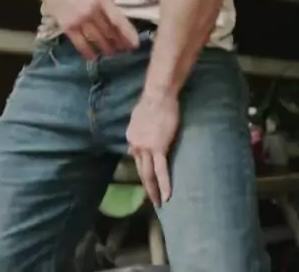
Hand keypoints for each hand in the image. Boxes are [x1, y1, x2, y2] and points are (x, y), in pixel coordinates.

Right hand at [40, 0, 139, 58]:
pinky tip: (93, 57)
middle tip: (126, 50)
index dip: (127, 33)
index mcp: (101, 0)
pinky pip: (79, 43)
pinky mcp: (68, 28)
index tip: (135, 43)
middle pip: (108, 31)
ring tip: (113, 53)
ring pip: (96, 38)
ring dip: (106, 48)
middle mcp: (92, 12)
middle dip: (119, 42)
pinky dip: (87, 51)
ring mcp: (80, 21)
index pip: (117, 19)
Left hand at [126, 90, 179, 206]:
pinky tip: (168, 196)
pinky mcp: (159, 148)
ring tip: (158, 203)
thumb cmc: (153, 102)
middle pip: (140, 171)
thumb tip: (140, 138)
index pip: (136, 159)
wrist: (158, 94)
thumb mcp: (139, 118)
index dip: (142, 171)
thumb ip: (139, 131)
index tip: (147, 181)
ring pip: (148, 174)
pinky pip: (161, 170)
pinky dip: (164, 184)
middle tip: (151, 201)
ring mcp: (146, 148)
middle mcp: (135, 146)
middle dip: (146, 187)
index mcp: (131, 138)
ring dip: (153, 190)